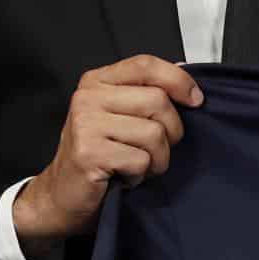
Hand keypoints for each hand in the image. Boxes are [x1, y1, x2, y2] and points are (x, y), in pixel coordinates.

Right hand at [14, 56, 203, 259]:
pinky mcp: (88, 153)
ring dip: (157, 158)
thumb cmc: (100, 155)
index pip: (146, 65)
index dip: (178, 80)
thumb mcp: (121, 115)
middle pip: (158, 101)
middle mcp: (88, 97)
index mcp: (98, 81)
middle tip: (154, 149)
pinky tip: (124, 175)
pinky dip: (140, 174)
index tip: (195, 100)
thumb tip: (190, 88)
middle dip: (171, 131)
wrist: (63, 195)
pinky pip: (141, 160)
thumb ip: (146, 95)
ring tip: (136, 163)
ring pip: (154, 133)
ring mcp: (85, 124)